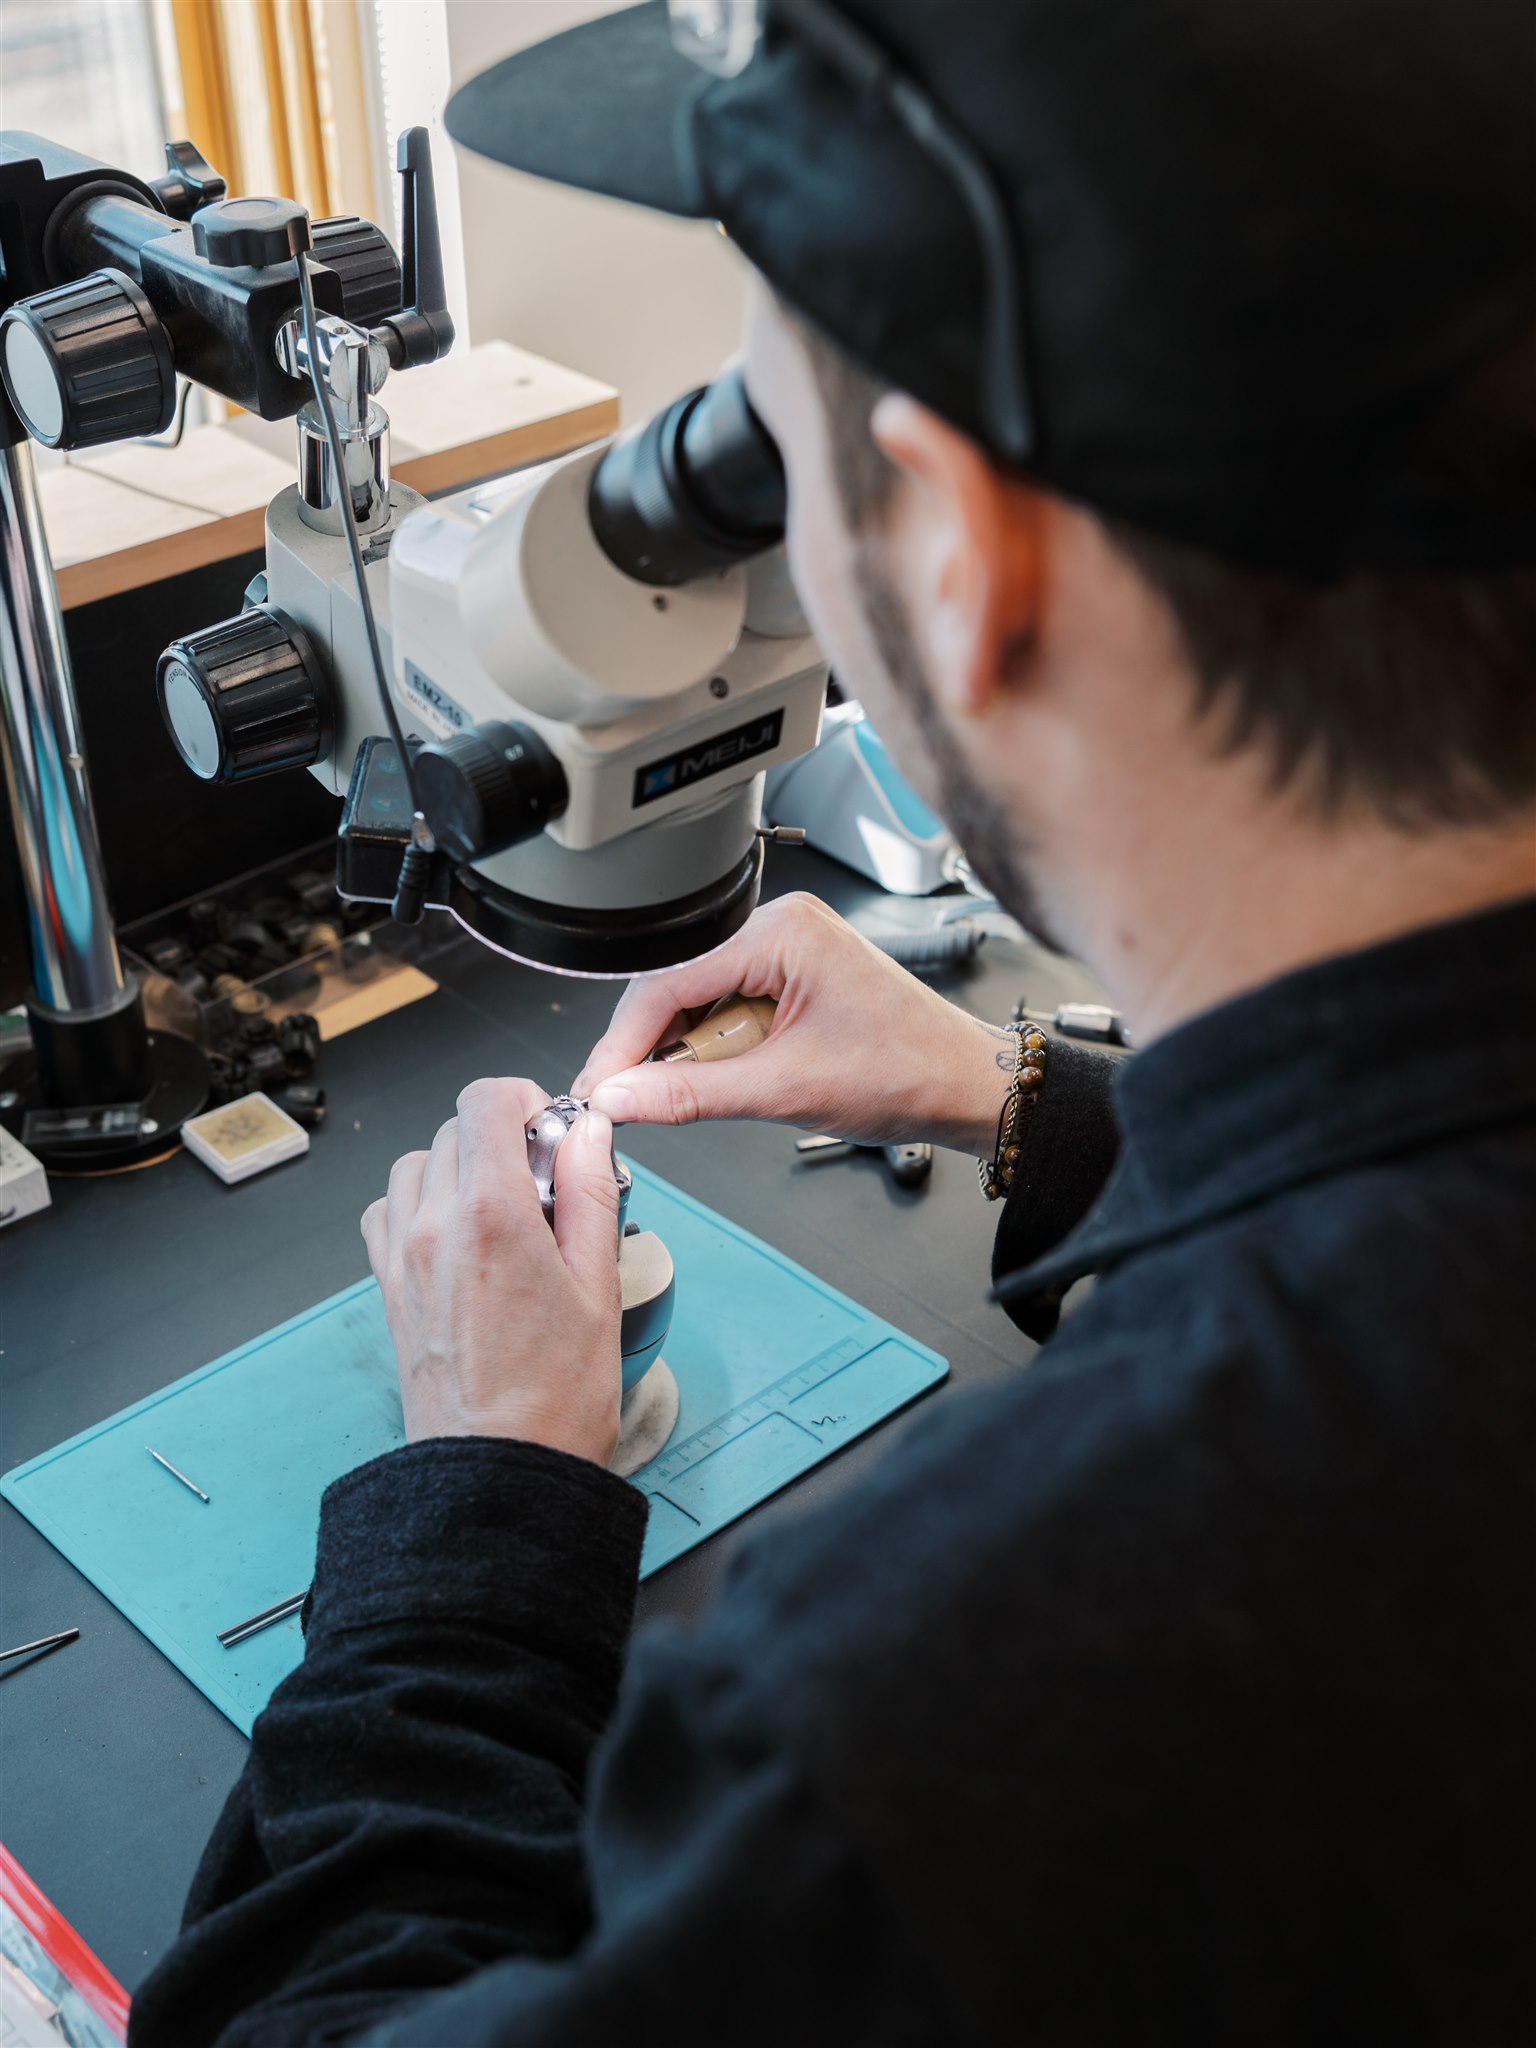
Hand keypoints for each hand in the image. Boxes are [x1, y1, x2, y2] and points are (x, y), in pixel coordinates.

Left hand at [360, 1078, 623, 1462]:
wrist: (497, 1472)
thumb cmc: (553, 1398)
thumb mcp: (599, 1285)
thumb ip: (591, 1193)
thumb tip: (587, 1133)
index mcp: (490, 1215)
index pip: (485, 1101)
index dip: (525, 1100)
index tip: (554, 1132)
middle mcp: (434, 1226)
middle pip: (455, 1129)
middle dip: (503, 1140)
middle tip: (547, 1185)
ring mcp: (403, 1257)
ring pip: (416, 1164)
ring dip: (458, 1168)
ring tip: (504, 1212)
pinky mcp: (389, 1288)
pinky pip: (388, 1212)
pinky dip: (420, 1205)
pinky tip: (461, 1236)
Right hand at [574, 892, 1015, 1155]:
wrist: (967, 1087)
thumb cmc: (908, 1073)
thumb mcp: (785, 1090)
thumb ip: (691, 1093)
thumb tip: (623, 1098)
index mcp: (782, 931)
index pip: (669, 981)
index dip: (624, 1041)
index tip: (598, 1086)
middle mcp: (781, 927)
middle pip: (677, 989)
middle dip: (650, 1049)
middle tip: (621, 1101)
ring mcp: (789, 950)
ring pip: (700, 1003)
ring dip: (684, 1053)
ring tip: (673, 1097)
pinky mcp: (794, 977)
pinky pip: (729, 1010)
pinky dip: (714, 1050)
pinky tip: (711, 1079)